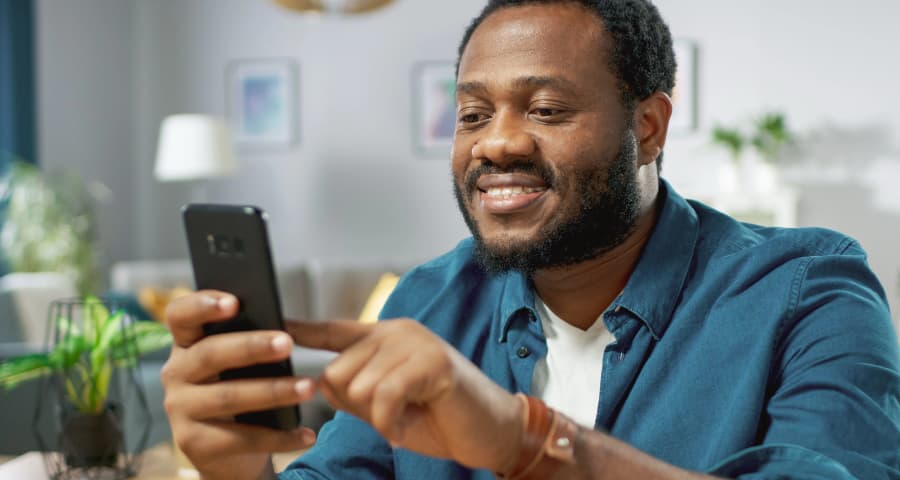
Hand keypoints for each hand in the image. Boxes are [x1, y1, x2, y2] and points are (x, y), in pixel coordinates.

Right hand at [161, 291, 317, 479]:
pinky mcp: (194, 443)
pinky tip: (307, 433)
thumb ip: (249, 341)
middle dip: (251, 347)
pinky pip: (243, 439)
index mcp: (187, 344)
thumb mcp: (241, 364)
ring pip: (229, 396)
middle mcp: (176, 373)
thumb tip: (284, 329)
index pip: (180, 315)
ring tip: (308, 387)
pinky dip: (280, 436)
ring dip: (274, 391)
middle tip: (287, 343)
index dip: (202, 305)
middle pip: (210, 354)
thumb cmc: (240, 389)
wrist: (228, 451)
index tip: (234, 302)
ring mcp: (181, 409)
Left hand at [286, 319, 524, 472]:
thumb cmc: (438, 418)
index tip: (272, 325)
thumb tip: (319, 383)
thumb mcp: (385, 406)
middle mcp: (396, 331)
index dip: (300, 330)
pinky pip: (385, 397)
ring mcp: (415, 342)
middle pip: (336, 372)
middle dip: (356, 406)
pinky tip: (405, 428)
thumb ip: (353, 391)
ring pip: (358, 386)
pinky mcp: (432, 362)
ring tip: (404, 418)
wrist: (491, 431)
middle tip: (390, 415)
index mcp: (383, 337)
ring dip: (376, 417)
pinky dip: (390, 422)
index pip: (332, 330)